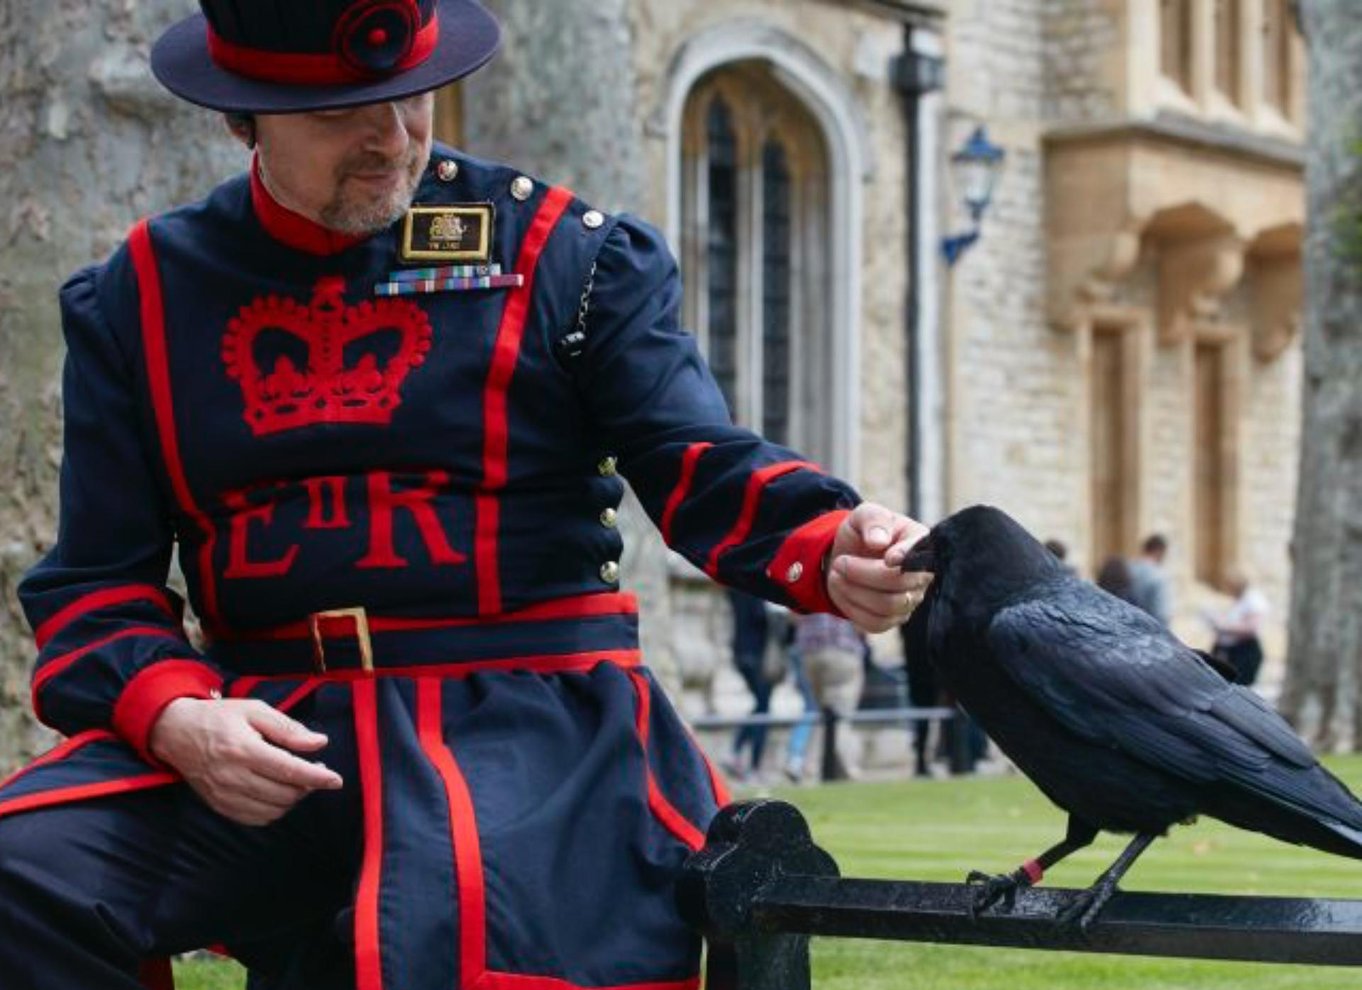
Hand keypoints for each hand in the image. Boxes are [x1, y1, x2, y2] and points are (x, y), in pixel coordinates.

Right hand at [149, 697, 343, 826]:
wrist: (175, 732)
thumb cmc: (218, 717)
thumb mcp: (254, 710)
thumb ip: (288, 728)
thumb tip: (319, 743)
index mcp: (243, 749)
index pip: (288, 770)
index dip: (316, 777)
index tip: (336, 780)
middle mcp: (232, 776)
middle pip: (283, 793)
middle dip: (307, 786)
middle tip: (316, 771)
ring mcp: (224, 795)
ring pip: (272, 810)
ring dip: (293, 799)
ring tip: (297, 781)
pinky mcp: (218, 805)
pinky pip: (255, 818)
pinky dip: (274, 810)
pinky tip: (278, 793)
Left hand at [826, 502, 931, 631]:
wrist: (849, 554)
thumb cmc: (863, 532)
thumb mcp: (865, 514)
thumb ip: (873, 520)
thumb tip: (880, 541)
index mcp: (920, 544)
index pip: (921, 557)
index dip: (905, 559)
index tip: (887, 558)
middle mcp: (922, 576)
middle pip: (899, 585)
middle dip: (862, 574)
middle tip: (840, 562)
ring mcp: (909, 600)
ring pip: (886, 607)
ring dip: (853, 591)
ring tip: (837, 573)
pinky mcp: (893, 619)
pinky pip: (875, 624)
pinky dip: (851, 607)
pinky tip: (841, 590)